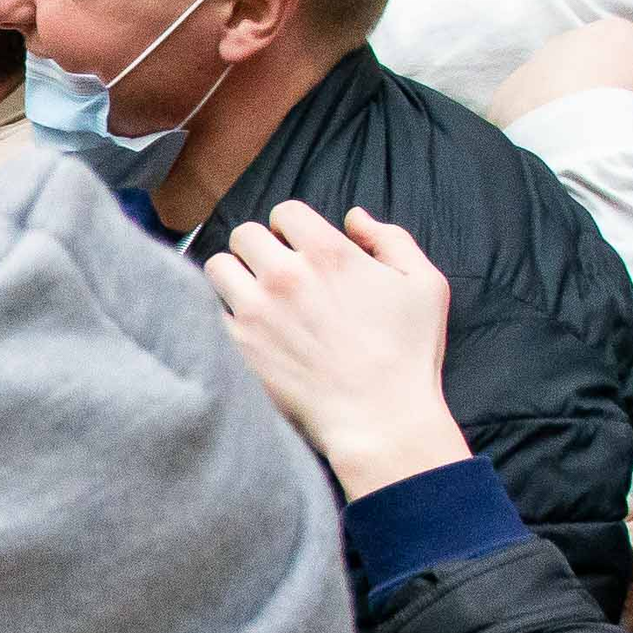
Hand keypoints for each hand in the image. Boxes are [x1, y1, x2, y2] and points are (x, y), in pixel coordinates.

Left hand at [201, 201, 473, 498]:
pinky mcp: (235, 346)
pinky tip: (246, 329)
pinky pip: (209, 311)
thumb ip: (390, 239)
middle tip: (273, 272)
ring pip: (217, 266)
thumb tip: (354, 217)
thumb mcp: (424, 284)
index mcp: (328, 253)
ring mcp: (254, 311)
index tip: (299, 248)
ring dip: (234, 276)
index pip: (285, 212)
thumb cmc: (408, 355)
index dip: (292, 227)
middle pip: (244, 234)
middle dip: (259, 248)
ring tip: (253, 296)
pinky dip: (223, 315)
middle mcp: (285, 275)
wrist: (379, 420)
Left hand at [490, 16, 632, 145]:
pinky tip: (556, 140)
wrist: (567, 127)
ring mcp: (538, 63)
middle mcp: (574, 39)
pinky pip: (532, 105)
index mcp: (619, 33)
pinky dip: (545, 118)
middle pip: (603, 61)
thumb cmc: (631, 106)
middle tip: (630, 114)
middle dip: (617, 83)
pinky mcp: (510, 92)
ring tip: (591, 131)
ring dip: (578, 99)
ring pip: (564, 80)